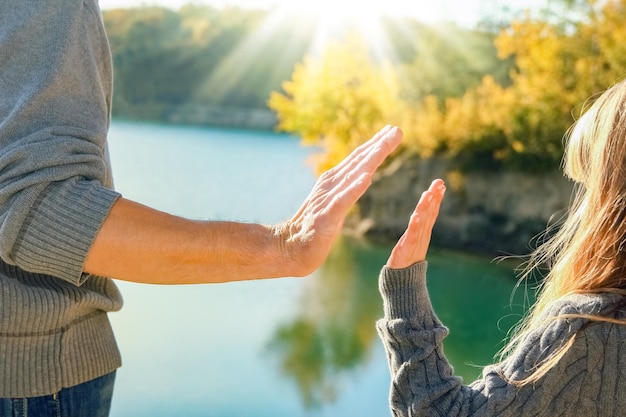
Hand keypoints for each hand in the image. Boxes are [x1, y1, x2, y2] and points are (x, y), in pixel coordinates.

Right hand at [275, 125, 402, 275]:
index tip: (393, 130)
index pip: (358, 159)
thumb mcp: (335, 202)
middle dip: (379, 145)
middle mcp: (331, 184)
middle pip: (359, 162)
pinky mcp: (326, 217)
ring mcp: (328, 199)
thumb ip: (348, 187)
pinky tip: (366, 178)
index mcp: (334, 180)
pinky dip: (354, 189)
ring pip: (353, 176)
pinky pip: (342, 201)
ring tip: (385, 145)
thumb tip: (365, 175)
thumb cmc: (314, 227)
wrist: (290, 248)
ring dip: (370, 160)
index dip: (376, 143)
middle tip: (398, 130)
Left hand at [386, 179, 445, 268]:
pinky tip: (416, 216)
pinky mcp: (407, 248)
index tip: (441, 183)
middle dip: (434, 197)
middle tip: (439, 182)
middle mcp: (422, 235)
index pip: (432, 211)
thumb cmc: (407, 260)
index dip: (436, 197)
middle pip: (429, 213)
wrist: (402, 280)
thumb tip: (420, 215)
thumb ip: (418, 228)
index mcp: (423, 231)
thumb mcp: (414, 240)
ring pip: (422, 221)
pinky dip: (415, 226)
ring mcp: (415, 241)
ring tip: (428, 193)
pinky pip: (412, 236)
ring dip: (426, 207)